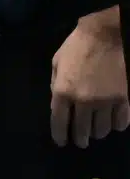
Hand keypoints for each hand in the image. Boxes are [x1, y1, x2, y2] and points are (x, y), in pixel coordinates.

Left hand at [50, 11, 129, 147]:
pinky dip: (117, 126)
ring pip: (102, 129)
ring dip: (97, 132)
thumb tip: (58, 102)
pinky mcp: (123, 100)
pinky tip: (113, 124)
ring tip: (95, 131)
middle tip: (80, 141)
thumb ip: (55, 84)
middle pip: (82, 130)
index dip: (59, 134)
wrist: (105, 36)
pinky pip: (121, 122)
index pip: (59, 121)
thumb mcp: (57, 62)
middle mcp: (83, 100)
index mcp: (63, 91)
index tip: (61, 141)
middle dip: (79, 139)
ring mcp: (105, 102)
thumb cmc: (77, 46)